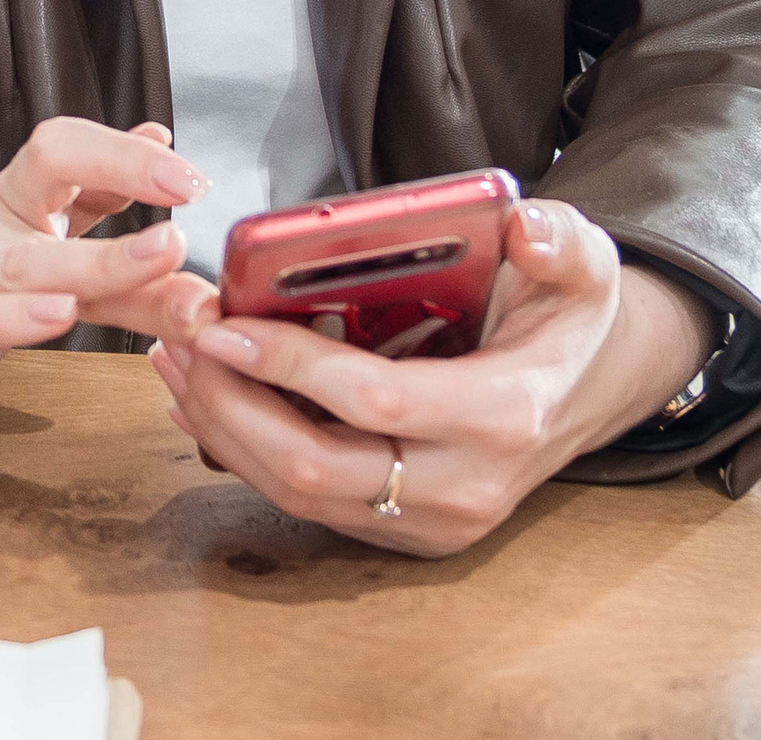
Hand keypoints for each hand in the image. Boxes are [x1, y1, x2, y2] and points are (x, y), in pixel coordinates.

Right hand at [0, 117, 216, 473]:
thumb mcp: (30, 267)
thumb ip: (98, 220)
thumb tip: (163, 147)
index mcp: (14, 209)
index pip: (74, 153)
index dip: (133, 156)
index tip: (193, 176)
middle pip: (55, 170)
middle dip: (126, 170)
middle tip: (190, 190)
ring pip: (32, 256)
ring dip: (103, 257)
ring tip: (164, 254)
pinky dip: (13, 318)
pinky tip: (58, 318)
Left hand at [148, 198, 714, 556]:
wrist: (585, 393)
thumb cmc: (566, 320)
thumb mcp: (585, 265)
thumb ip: (559, 242)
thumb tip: (525, 229)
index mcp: (500, 415)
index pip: (375, 402)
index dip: (291, 364)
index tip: (224, 323)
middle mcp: (462, 487)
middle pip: (317, 468)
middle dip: (231, 404)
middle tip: (179, 339)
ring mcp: (431, 522)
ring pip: (300, 495)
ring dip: (224, 430)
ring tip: (175, 360)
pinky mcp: (402, 531)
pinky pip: (308, 502)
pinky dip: (246, 453)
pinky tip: (208, 398)